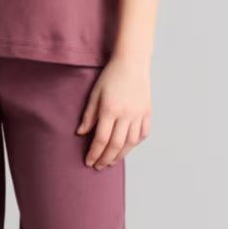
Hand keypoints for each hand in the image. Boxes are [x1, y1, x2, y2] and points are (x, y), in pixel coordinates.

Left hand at [75, 53, 151, 169]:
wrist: (132, 62)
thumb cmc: (111, 76)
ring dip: (121, 155)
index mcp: (110, 109)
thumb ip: (88, 115)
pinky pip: (143, 134)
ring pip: (131, 142)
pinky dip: (135, 143)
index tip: (89, 162)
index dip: (94, 153)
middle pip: (116, 144)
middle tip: (99, 166)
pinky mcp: (147, 112)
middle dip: (106, 158)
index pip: (101, 138)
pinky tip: (127, 147)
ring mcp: (139, 114)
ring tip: (112, 161)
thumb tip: (80, 134)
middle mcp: (126, 114)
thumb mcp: (95, 93)